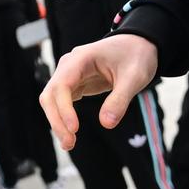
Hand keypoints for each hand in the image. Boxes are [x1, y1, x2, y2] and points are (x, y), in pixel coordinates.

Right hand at [39, 34, 157, 150]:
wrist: (138, 45)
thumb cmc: (136, 56)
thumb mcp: (134, 78)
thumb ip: (120, 100)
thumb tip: (106, 124)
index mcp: (82, 58)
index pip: (62, 84)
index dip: (64, 108)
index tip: (74, 128)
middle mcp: (69, 66)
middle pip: (50, 94)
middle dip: (57, 120)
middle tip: (70, 143)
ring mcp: (69, 75)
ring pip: (52, 101)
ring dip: (57, 122)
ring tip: (69, 144)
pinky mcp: (74, 84)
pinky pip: (62, 103)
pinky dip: (63, 119)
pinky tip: (70, 134)